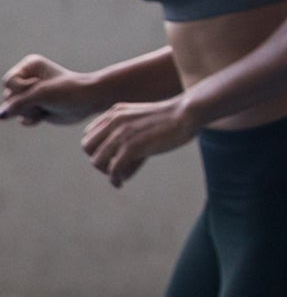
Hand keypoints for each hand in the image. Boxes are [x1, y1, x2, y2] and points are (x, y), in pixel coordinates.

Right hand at [1, 55, 93, 125]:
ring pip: (14, 109)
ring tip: (48, 105)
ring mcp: (31, 94)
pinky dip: (32, 118)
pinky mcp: (35, 107)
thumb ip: (16, 104)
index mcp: (29, 66)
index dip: (22, 88)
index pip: (8, 82)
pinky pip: (21, 117)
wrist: (88, 101)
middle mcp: (28, 78)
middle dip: (27, 102)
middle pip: (9, 97)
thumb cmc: (67, 91)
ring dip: (31, 111)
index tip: (40, 85)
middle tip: (47, 98)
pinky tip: (45, 114)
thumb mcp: (39, 94)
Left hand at [80, 97, 197, 187]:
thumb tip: (120, 161)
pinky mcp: (131, 147)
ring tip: (120, 176)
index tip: (113, 157)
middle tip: (113, 168)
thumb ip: (128, 133)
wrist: (188, 113)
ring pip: (97, 161)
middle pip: (87, 148)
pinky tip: (120, 183)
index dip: (98, 148)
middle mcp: (114, 121)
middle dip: (98, 160)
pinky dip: (114, 180)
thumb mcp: (143, 119)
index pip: (90, 135)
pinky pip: (113, 170)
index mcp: (116, 112)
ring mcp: (121, 134)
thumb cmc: (173, 118)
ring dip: (106, 172)